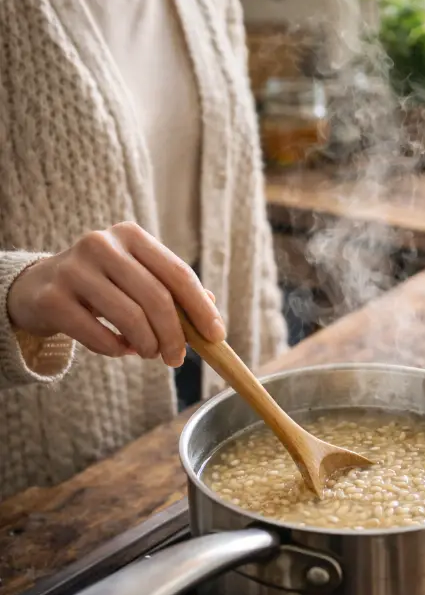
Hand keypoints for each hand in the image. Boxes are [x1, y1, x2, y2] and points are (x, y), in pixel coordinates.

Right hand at [7, 222, 223, 367]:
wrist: (38, 287)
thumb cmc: (101, 285)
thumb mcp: (135, 277)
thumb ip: (171, 290)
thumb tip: (210, 310)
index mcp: (130, 235)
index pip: (178, 273)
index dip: (201, 308)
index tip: (216, 336)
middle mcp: (101, 245)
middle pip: (157, 298)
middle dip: (174, 336)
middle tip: (177, 359)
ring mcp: (74, 269)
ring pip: (130, 318)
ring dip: (147, 345)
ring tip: (148, 352)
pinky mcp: (53, 298)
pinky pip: (99, 336)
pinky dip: (116, 349)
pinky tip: (120, 348)